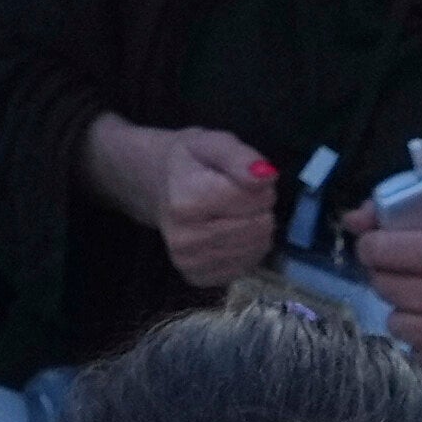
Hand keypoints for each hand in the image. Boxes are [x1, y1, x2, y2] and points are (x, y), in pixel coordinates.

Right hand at [95, 117, 283, 291]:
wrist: (154, 187)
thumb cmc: (187, 162)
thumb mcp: (212, 143)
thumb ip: (240, 158)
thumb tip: (267, 178)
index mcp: (188, 200)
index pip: (258, 200)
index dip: (260, 185)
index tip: (242, 178)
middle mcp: (185, 238)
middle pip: (260, 227)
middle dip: (259, 208)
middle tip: (237, 196)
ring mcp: (189, 262)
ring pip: (258, 248)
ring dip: (255, 229)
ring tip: (231, 213)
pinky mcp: (197, 278)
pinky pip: (246, 266)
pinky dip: (246, 250)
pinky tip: (229, 234)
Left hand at [350, 195, 421, 379]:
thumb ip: (404, 215)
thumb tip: (351, 219)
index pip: (386, 250)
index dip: (371, 246)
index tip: (374, 246)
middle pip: (386, 287)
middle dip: (384, 276)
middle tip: (397, 272)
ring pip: (395, 323)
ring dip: (401, 309)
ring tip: (420, 299)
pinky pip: (415, 352)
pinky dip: (420, 338)